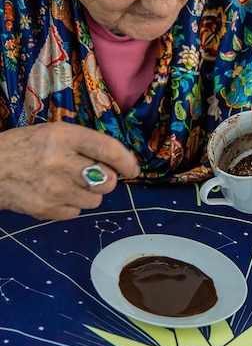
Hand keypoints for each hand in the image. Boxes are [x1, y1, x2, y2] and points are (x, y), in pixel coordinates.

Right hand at [0, 122, 139, 219]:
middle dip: (106, 180)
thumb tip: (120, 161)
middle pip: (108, 180)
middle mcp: (60, 161)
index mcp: (64, 136)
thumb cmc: (25, 148)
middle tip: (93, 175)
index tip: (132, 169)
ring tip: (68, 184)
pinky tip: (55, 195)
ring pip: (95, 200)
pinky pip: (77, 212)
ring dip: (88, 194)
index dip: (126, 162)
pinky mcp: (46, 209)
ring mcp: (53, 188)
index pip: (108, 149)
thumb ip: (84, 144)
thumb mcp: (53, 133)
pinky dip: (70, 206)